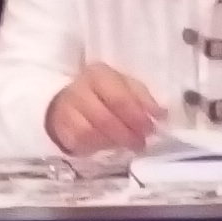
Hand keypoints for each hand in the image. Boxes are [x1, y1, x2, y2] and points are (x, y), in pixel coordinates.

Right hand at [46, 63, 165, 154]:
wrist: (69, 100)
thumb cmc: (104, 92)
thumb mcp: (125, 87)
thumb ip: (143, 99)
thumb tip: (161, 114)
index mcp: (98, 74)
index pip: (119, 97)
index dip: (137, 116)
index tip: (151, 128)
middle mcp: (79, 89)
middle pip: (104, 117)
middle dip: (126, 133)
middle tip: (141, 143)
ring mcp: (66, 109)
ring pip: (91, 133)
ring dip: (113, 142)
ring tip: (128, 145)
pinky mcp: (60, 127)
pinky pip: (81, 142)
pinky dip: (98, 146)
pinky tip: (109, 145)